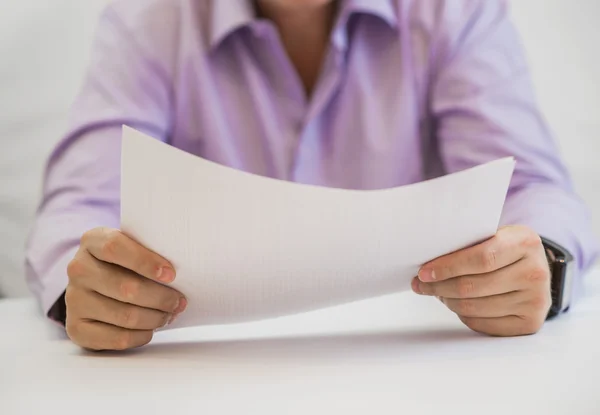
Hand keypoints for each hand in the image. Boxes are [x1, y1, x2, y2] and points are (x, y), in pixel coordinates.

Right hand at [66, 227, 186, 350]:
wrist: (95, 285)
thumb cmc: (125, 263)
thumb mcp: (133, 247)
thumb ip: (151, 250)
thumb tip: (188, 266)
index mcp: (92, 241)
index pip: (115, 247)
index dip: (146, 262)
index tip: (171, 274)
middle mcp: (78, 269)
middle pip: (126, 287)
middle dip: (161, 298)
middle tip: (179, 301)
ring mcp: (74, 300)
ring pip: (125, 315)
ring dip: (155, 318)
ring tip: (169, 314)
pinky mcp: (76, 328)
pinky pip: (117, 338)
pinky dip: (142, 336)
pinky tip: (151, 328)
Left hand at [412, 225, 551, 336]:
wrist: (536, 268)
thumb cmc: (505, 250)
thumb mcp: (494, 235)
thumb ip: (468, 243)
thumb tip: (428, 263)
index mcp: (525, 242)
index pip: (481, 259)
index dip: (448, 267)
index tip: (424, 272)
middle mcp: (535, 272)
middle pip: (473, 286)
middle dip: (439, 286)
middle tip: (421, 285)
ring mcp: (535, 300)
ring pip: (475, 307)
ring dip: (448, 301)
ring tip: (437, 292)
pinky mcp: (530, 323)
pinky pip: (483, 324)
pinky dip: (463, 315)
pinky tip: (457, 304)